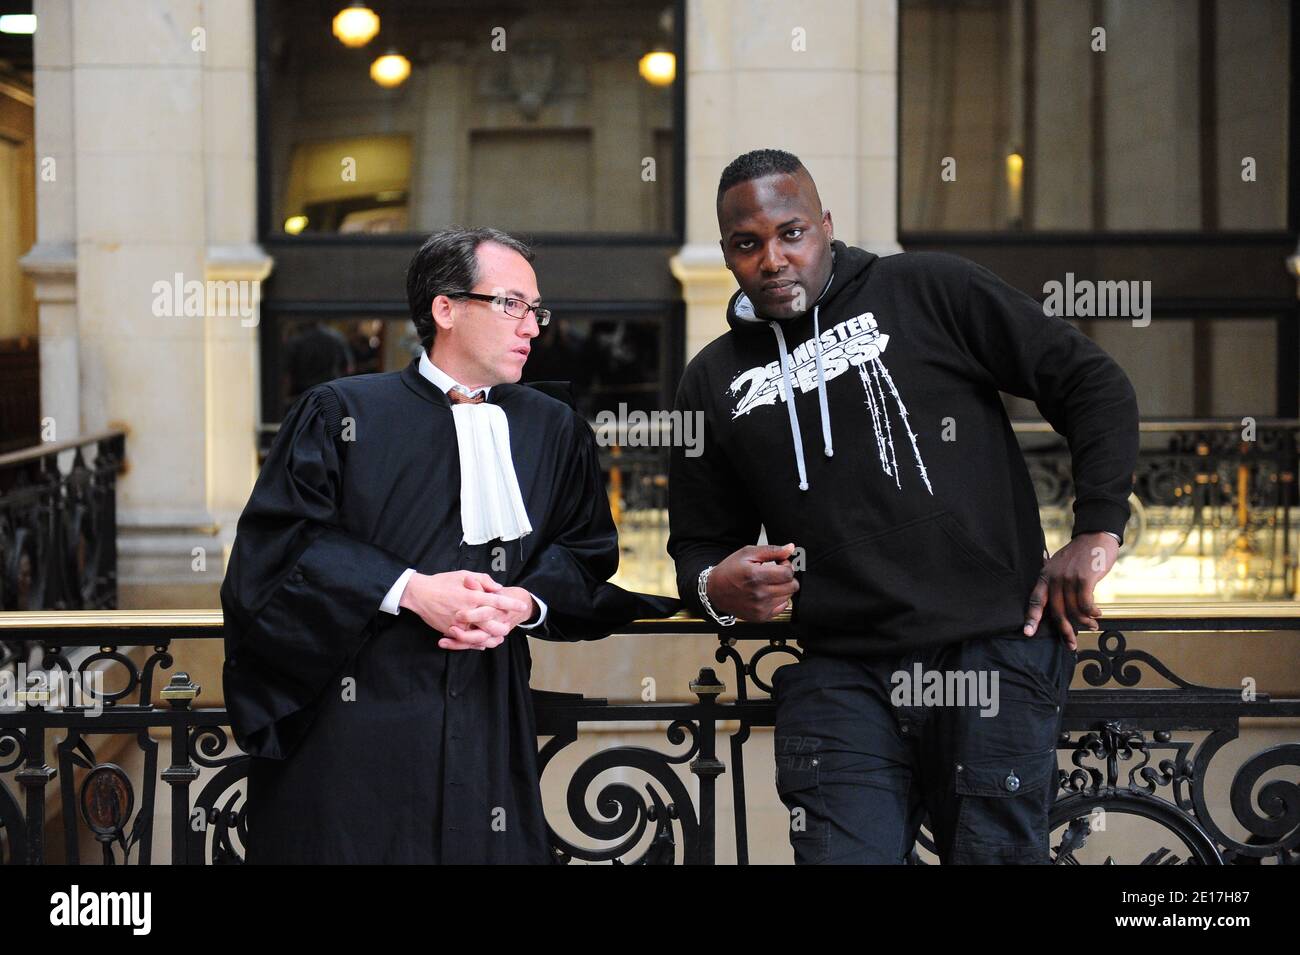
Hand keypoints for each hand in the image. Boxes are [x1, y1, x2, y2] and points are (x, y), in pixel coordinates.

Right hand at [398, 571, 529, 650]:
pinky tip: (484, 642)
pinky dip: (477, 643)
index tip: (521, 606)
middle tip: (510, 624)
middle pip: (492, 623)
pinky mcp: (451, 631)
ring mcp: (459, 623)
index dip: (511, 604)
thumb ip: (483, 580)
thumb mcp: (464, 574)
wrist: (420, 594)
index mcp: (472, 596)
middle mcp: (467, 611)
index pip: (497, 601)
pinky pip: (467, 641)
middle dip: (504, 625)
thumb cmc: (442, 582)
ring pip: (481, 636)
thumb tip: (498, 588)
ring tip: (500, 636)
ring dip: (492, 637)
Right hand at [706, 543, 798, 621]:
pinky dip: (778, 599)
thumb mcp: (747, 553)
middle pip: (792, 586)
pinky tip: (767, 593)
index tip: (779, 564)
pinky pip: (783, 607)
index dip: (787, 565)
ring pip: (789, 596)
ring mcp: (761, 608)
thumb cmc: (730, 570)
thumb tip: (790, 548)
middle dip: (787, 577)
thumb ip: (772, 550)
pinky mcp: (761, 617)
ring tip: (769, 583)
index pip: (788, 573)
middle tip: (776, 573)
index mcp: (756, 576)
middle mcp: (759, 594)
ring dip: (783, 588)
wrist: (715, 591)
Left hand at [1022, 532, 1119, 649]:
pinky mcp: (1084, 578)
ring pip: (1073, 609)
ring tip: (1092, 625)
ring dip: (1084, 622)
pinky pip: (1086, 603)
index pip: (1036, 600)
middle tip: (1071, 644)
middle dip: (1065, 631)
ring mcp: (1069, 578)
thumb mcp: (1059, 565)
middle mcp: (1054, 578)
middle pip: (1056, 611)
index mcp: (1045, 576)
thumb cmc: (1079, 555)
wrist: (1095, 536)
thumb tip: (1058, 606)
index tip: (1028, 633)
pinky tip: (1097, 614)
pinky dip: (1092, 612)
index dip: (1032, 618)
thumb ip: (1055, 582)